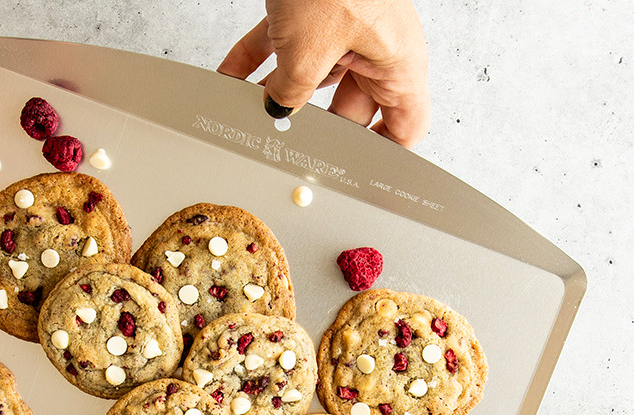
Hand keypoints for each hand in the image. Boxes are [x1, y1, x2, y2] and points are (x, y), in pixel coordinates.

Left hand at [219, 0, 430, 146]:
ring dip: (278, 96)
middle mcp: (377, 48)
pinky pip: (285, 48)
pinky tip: (228, 80)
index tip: (359, 179)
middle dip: (315, 129)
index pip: (405, 127)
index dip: (384, 159)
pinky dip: (256, 63)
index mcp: (398, 63)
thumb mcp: (308, 53)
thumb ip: (292, 96)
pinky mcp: (313, 11)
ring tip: (250, 119)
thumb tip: (277, 113)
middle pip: (350, 110)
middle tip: (292, 153)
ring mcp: (345, 28)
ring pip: (313, 78)